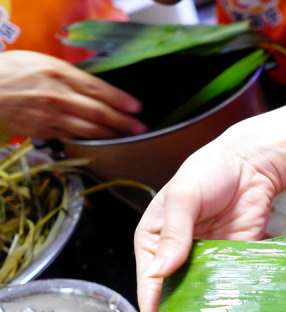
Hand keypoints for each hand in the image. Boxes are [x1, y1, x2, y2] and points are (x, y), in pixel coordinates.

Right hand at [0, 50, 145, 138]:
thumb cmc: (8, 72)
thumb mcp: (40, 62)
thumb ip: (67, 74)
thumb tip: (91, 85)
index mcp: (59, 73)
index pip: (99, 89)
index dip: (120, 100)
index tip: (136, 106)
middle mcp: (59, 96)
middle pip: (99, 111)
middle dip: (123, 121)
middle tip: (140, 127)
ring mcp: (52, 116)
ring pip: (89, 128)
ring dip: (111, 134)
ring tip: (126, 137)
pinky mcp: (44, 131)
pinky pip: (72, 136)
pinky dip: (89, 139)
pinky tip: (101, 141)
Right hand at [134, 129, 280, 311]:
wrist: (251, 163)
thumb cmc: (207, 172)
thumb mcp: (184, 198)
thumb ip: (174, 234)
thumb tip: (160, 270)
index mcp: (155, 247)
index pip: (151, 292)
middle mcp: (181, 263)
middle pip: (181, 309)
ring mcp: (210, 268)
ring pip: (209, 311)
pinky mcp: (238, 267)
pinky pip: (237, 299)